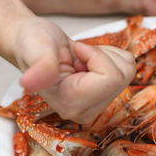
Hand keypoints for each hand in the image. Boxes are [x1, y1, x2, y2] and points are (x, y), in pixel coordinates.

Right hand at [13, 17, 134, 123]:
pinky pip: (127, 68)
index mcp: (70, 105)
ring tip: (80, 59)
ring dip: (106, 56)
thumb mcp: (35, 48)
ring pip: (126, 71)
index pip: (110, 78)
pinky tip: (88, 62)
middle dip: (101, 56)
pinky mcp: (107, 97)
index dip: (95, 55)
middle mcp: (86, 112)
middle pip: (120, 77)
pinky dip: (110, 57)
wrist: (34, 43)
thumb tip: (28, 83)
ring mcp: (97, 106)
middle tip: (76, 56)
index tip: (74, 51)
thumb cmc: (33, 44)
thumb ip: (40, 66)